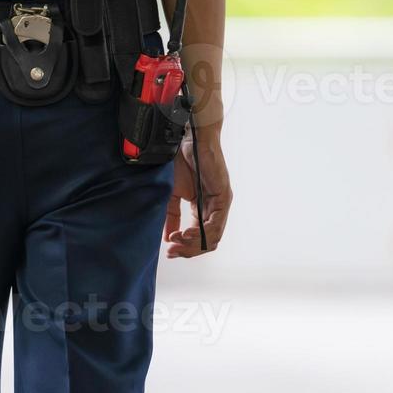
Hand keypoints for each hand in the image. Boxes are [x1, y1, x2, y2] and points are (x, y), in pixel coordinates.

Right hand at [165, 128, 230, 257]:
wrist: (188, 140)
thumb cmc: (180, 162)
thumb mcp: (173, 194)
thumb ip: (171, 216)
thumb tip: (168, 238)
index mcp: (204, 209)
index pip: (199, 238)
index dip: (185, 249)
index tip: (169, 251)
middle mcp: (215, 209)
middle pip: (207, 242)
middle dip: (188, 250)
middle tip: (172, 251)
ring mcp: (222, 204)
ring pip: (212, 237)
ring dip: (192, 243)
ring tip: (176, 240)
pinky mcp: (224, 197)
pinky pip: (215, 224)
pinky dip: (200, 232)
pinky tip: (185, 233)